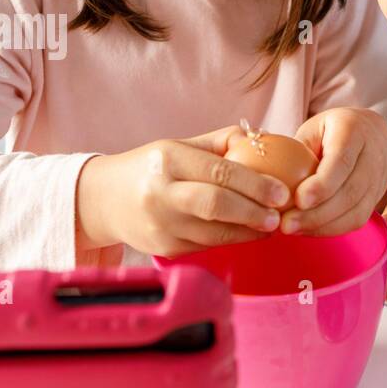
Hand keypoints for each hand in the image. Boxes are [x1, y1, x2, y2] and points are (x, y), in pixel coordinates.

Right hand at [76, 125, 290, 257]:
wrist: (103, 200)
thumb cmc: (153, 169)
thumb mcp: (180, 145)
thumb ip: (221, 143)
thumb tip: (265, 139)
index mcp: (168, 159)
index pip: (219, 172)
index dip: (256, 184)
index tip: (283, 192)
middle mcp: (161, 192)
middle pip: (216, 204)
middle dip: (254, 212)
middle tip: (279, 216)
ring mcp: (161, 224)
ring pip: (214, 232)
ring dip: (248, 231)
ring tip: (269, 225)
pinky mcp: (164, 248)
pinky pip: (207, 245)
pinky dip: (231, 240)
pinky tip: (246, 233)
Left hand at [281, 107, 386, 236]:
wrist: (374, 137)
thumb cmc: (333, 131)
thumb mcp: (314, 129)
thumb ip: (298, 150)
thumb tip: (274, 181)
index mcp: (354, 132)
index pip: (342, 162)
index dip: (322, 184)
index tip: (299, 200)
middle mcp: (373, 157)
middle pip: (350, 191)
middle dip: (317, 214)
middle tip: (286, 224)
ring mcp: (378, 181)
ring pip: (355, 211)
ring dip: (321, 226)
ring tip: (292, 229)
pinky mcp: (376, 200)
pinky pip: (356, 221)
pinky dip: (330, 230)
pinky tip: (307, 230)